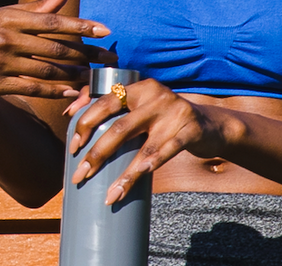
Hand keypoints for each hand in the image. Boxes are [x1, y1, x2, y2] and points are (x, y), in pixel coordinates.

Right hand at [0, 0, 112, 97]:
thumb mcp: (5, 12)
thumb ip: (39, 5)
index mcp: (10, 18)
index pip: (52, 21)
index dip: (81, 25)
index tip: (105, 30)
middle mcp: (6, 39)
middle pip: (55, 48)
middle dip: (86, 54)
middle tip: (109, 60)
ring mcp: (1, 63)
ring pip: (47, 70)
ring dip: (74, 74)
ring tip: (93, 75)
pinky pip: (32, 88)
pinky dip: (55, 91)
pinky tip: (72, 91)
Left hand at [63, 80, 235, 204]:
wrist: (211, 126)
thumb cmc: (165, 120)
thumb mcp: (142, 107)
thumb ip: (113, 107)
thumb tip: (70, 109)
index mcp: (139, 88)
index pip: (105, 101)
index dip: (85, 121)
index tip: (72, 146)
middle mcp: (155, 96)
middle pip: (119, 127)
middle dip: (96, 153)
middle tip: (80, 174)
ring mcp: (174, 112)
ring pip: (143, 147)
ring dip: (124, 174)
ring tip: (110, 193)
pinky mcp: (191, 130)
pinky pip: (168, 151)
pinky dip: (152, 164)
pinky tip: (140, 176)